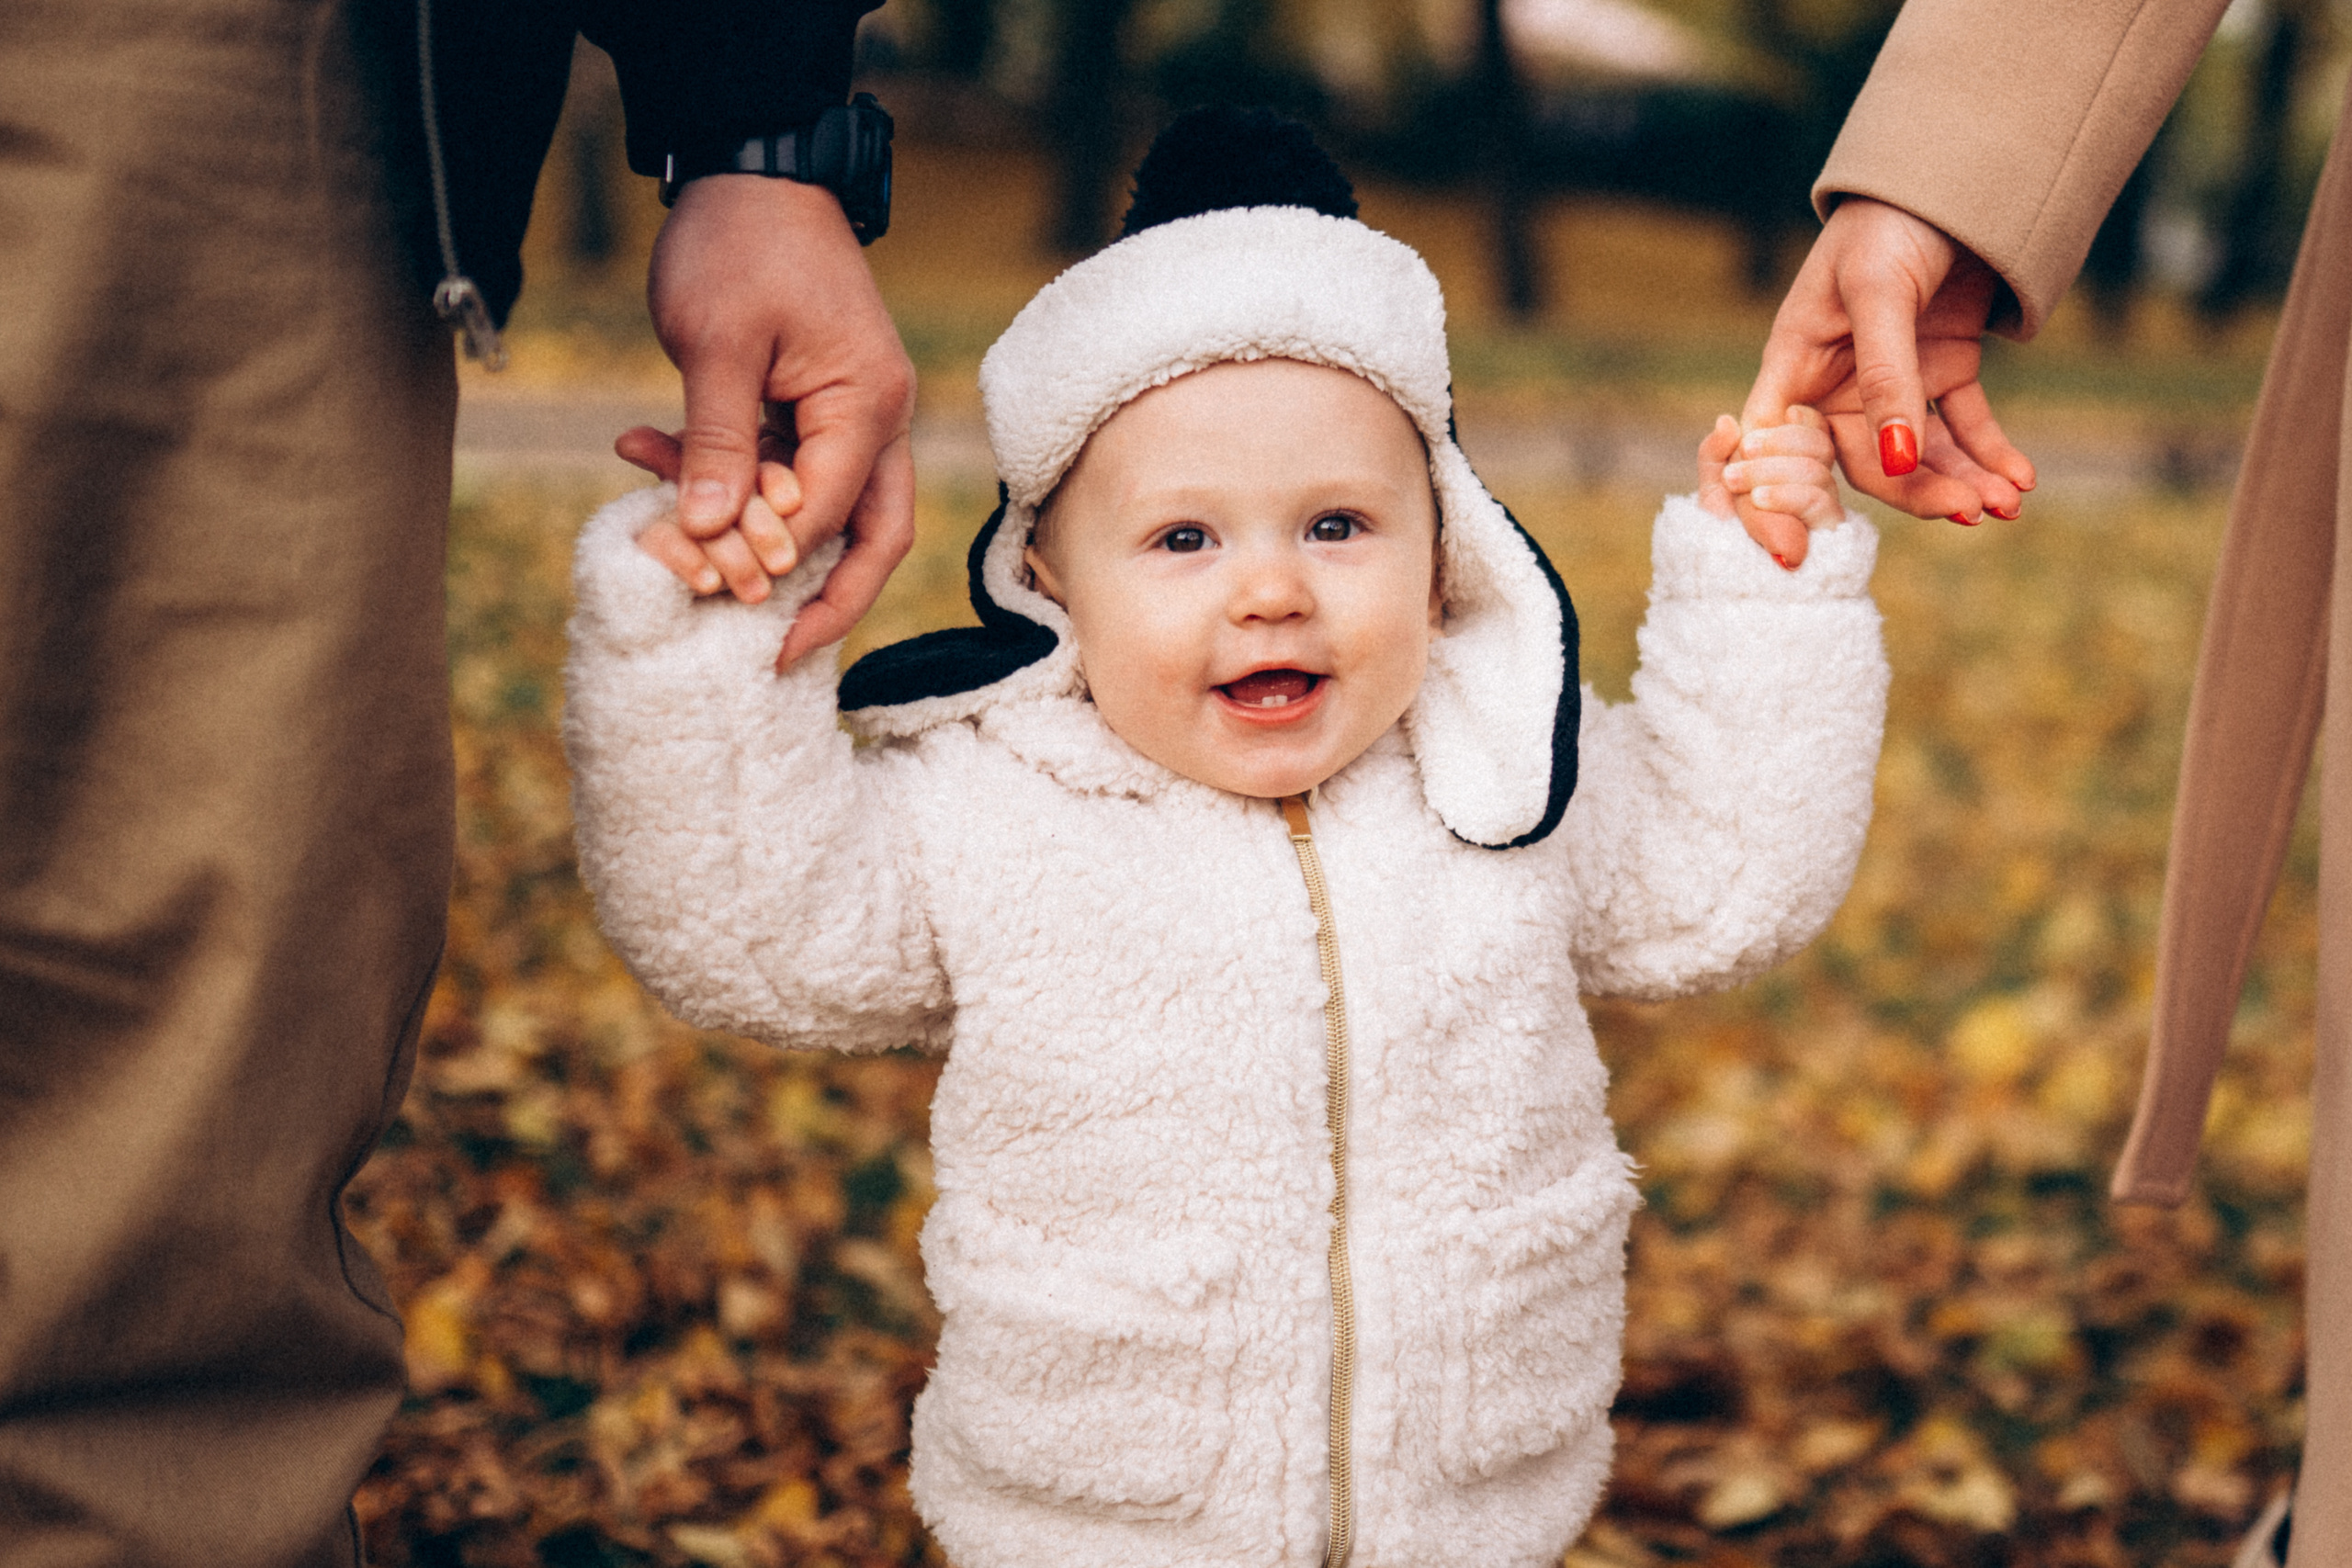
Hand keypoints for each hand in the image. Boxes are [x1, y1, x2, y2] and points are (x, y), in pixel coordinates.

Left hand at [626, 175, 916, 667]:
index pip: (836, 516)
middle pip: (872, 537)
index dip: (783, 566)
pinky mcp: (812, 403)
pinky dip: (721, 474)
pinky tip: (642, 452)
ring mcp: (848, 413)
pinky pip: (779, 465)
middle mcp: (875, 419)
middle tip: (772, 655)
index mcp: (866, 407)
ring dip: (748, 530)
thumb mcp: (718, 344)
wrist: (752, 168)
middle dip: (823, 600)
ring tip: (670, 544)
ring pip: (824, 509)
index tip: (731, 609)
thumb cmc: (740, 243)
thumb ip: (716, 443)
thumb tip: (705, 534)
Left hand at [1699, 409, 1842, 564]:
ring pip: (1818, 470)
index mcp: (1795, 464)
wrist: (1728, 582)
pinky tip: (1759, 498)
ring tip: (1736, 481)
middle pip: (1820, 445)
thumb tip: (1727, 420)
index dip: (1799, 421)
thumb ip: (1716, 455)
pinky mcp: (1829, 533)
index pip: (1816, 429)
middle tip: (1740, 456)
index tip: (1765, 427)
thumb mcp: (1713, 492)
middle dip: (1776, 445)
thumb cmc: (1721, 538)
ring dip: (1772, 470)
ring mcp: (1825, 508)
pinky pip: (1819, 501)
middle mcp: (1817, 483)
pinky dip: (1786, 494)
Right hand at [1737, 198, 2035, 565]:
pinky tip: (2019, 478)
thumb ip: (1887, 379)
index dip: (1772, 505)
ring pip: (1921, 457)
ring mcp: (1893, 385)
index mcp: (1795, 367)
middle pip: (1864, 466)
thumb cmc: (1891, 221)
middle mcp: (1837, 387)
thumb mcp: (1879, 294)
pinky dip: (1992, 456)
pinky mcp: (1943, 374)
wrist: (1957, 171)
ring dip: (1962, 483)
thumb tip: (1900, 460)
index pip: (1771, 454)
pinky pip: (1965, 430)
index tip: (1792, 554)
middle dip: (1916, 493)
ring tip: (2005, 503)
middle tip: (1966, 511)